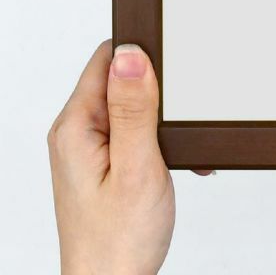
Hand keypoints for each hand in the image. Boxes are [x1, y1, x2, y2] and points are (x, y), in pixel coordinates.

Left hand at [48, 41, 178, 274]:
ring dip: (164, 120)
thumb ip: (133, 108)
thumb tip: (130, 55)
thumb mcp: (136, 167)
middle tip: (180, 123)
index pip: (107, 58)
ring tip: (178, 150)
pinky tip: (175, 162)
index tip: (172, 73)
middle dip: (160, 92)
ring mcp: (89, 148)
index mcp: (76, 126)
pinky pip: (135, 131)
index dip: (143, 56)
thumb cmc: (119, 240)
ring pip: (133, 105)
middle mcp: (77, 132)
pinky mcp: (104, 162)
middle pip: (122, 80)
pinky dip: (161, 140)